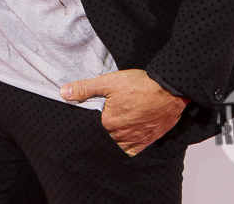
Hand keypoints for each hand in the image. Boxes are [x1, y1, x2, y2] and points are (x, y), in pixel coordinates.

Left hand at [60, 69, 189, 155]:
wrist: (169, 90)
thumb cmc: (140, 85)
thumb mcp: (108, 81)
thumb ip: (85, 88)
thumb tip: (64, 92)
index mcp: (109, 123)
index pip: (93, 129)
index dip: (90, 124)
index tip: (89, 120)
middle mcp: (121, 136)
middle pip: (106, 139)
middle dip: (102, 134)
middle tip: (101, 125)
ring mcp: (136, 139)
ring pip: (119, 147)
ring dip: (114, 143)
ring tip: (111, 134)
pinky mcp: (148, 140)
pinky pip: (134, 152)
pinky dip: (127, 149)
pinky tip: (124, 144)